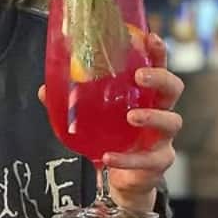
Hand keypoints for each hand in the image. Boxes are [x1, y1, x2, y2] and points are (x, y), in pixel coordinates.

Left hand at [39, 33, 183, 212]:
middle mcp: (160, 111)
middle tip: (140, 76)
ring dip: (152, 116)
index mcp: (144, 95)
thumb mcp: (90, 118)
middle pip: (173, 89)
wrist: (122, 179)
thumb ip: (70, 103)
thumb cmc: (111, 139)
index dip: (157, 52)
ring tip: (131, 116)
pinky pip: (149, 160)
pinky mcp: (159, 162)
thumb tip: (44, 89)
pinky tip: (109, 157)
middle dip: (160, 79)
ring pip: (172, 122)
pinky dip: (128, 159)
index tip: (150, 38)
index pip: (157, 67)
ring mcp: (163, 138)